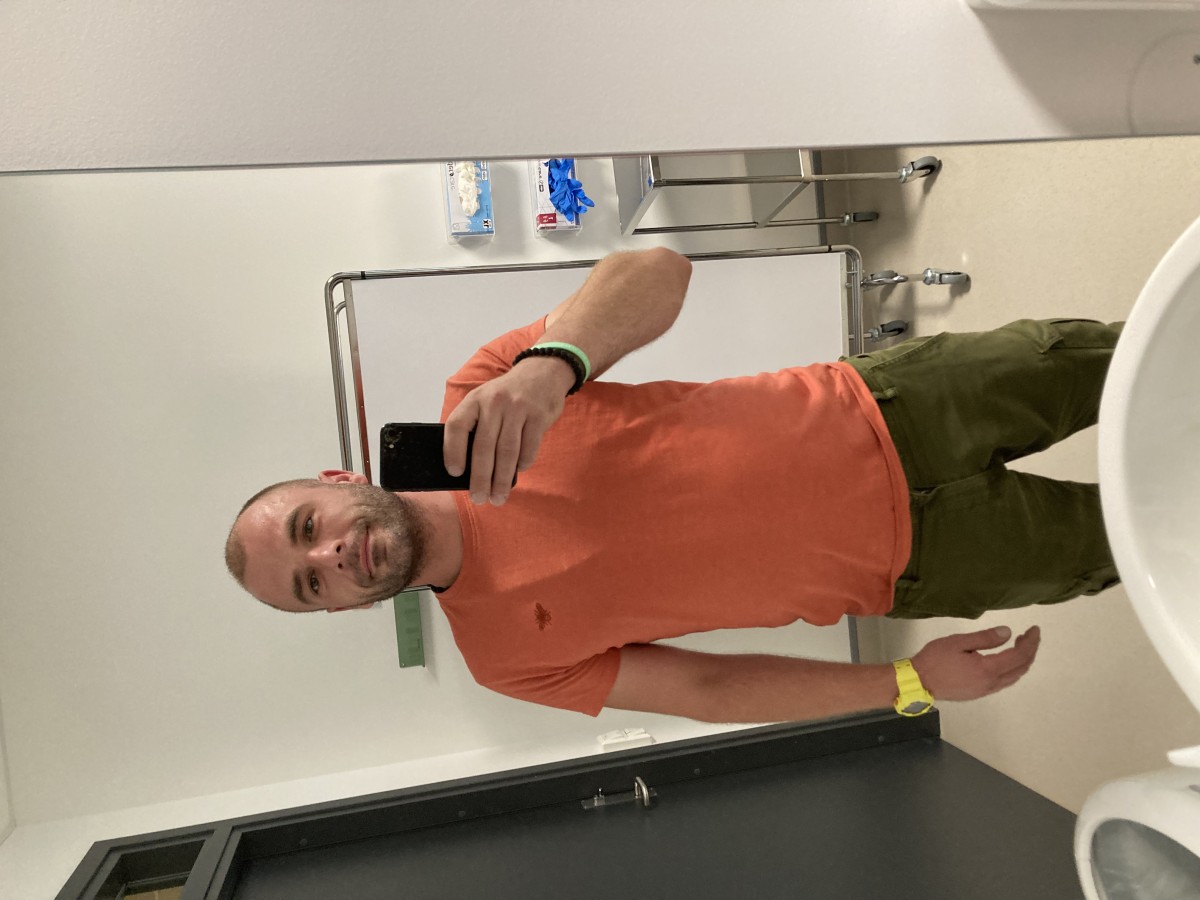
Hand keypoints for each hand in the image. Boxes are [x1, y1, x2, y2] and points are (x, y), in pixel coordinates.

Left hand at [443, 356, 572, 504]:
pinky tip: (518, 471)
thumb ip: (475, 425)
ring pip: (507, 452)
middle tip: (479, 499)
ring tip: (498, 497)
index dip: (452, 451)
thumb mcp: (485, 400)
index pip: (457, 425)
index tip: (454, 473)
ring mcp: (518, 408)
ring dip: (501, 479)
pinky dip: (522, 464)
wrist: (542, 372)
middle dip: (480, 478)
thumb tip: (465, 467)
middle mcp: (495, 402)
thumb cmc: (507, 395)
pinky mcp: (539, 416)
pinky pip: (529, 447)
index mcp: (475, 399)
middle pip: (484, 447)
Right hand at [910, 625, 1040, 701]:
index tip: (1034, 629)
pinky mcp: (979, 693)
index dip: (1031, 642)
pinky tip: (1005, 661)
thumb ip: (985, 638)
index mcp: (988, 668)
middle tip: (1029, 635)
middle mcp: (991, 683)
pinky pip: (1004, 682)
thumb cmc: (935, 658)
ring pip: (1014, 677)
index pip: (1019, 655)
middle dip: (1030, 651)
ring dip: (1022, 662)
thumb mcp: (958, 642)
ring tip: (1020, 646)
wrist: (918, 682)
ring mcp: (985, 690)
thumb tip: (1008, 633)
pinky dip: (1012, 670)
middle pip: (1021, 668)